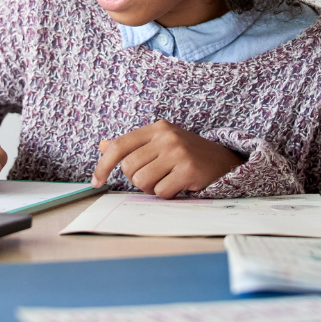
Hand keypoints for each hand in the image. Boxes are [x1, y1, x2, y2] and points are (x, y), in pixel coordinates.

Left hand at [91, 120, 243, 198]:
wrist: (224, 161)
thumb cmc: (187, 154)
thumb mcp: (160, 143)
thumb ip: (133, 145)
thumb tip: (103, 146)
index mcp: (157, 128)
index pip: (120, 146)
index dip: (103, 165)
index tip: (96, 181)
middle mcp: (167, 136)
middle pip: (129, 168)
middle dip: (137, 180)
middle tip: (156, 177)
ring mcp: (178, 152)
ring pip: (142, 181)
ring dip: (152, 188)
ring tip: (168, 180)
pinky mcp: (188, 170)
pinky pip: (160, 192)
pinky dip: (167, 194)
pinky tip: (179, 185)